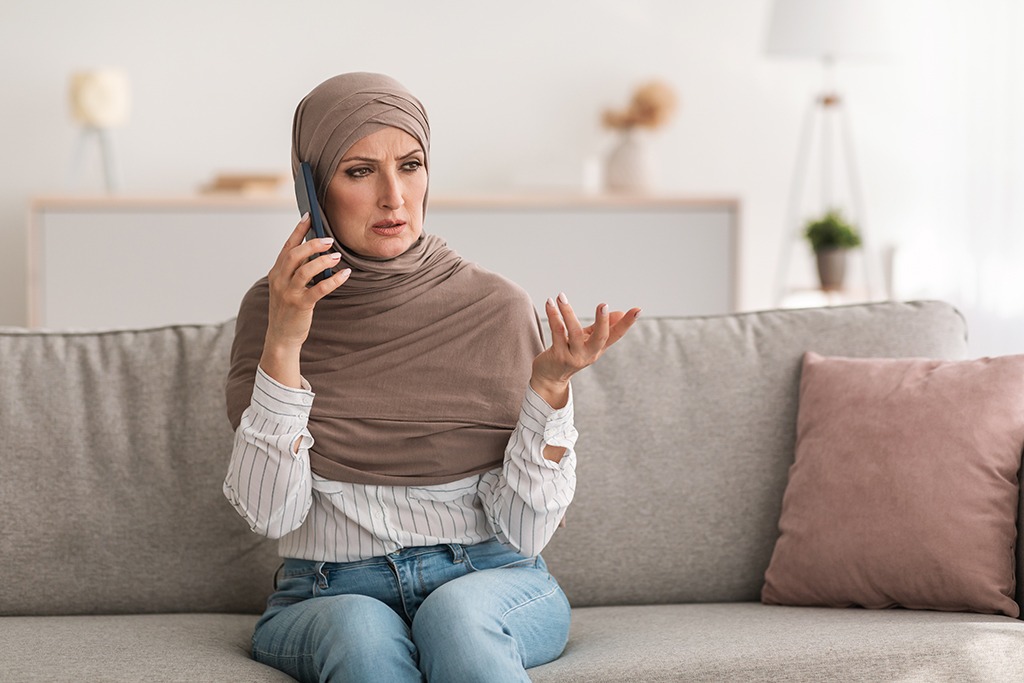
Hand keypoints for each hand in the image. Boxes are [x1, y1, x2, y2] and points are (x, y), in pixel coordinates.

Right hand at [259, 214, 350, 386]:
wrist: (281, 337)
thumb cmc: (289, 309)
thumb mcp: (287, 287)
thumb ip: (297, 270)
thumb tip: (317, 252)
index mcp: (276, 273)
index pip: (286, 246)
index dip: (298, 230)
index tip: (309, 216)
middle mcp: (279, 280)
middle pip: (294, 255)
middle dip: (312, 244)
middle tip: (329, 239)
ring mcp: (288, 293)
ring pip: (304, 270)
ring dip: (322, 260)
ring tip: (337, 255)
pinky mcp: (300, 305)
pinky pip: (319, 289)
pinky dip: (334, 280)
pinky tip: (345, 274)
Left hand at [530, 292, 640, 409]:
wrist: (550, 377)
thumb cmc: (570, 353)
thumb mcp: (588, 341)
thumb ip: (600, 327)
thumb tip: (620, 312)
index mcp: (598, 348)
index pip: (616, 334)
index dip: (627, 323)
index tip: (638, 310)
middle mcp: (589, 354)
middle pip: (600, 338)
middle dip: (602, 321)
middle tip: (603, 304)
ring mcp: (573, 356)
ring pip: (573, 333)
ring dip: (567, 313)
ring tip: (561, 297)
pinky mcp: (557, 356)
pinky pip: (556, 333)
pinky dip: (553, 317)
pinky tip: (549, 304)